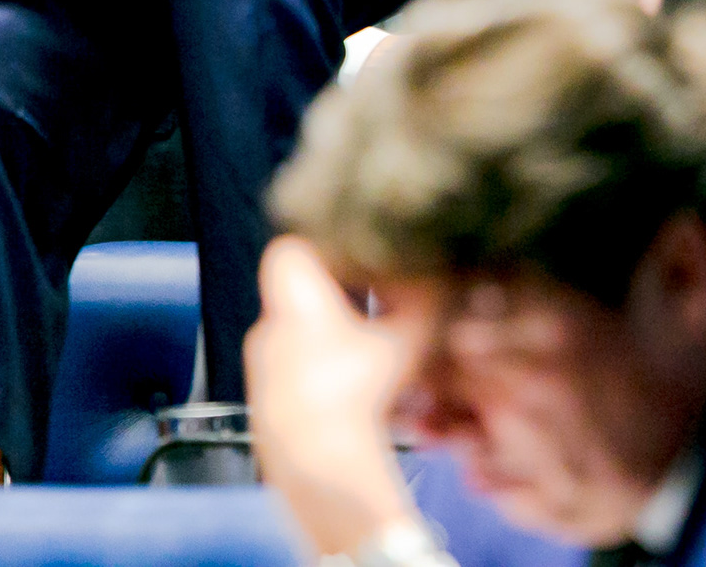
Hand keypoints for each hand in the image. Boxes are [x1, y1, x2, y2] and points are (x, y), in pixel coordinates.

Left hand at [245, 237, 419, 554]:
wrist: (319, 462)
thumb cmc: (360, 391)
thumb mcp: (411, 336)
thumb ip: (427, 299)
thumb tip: (442, 271)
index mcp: (295, 300)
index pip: (293, 247)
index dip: (328, 244)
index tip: (363, 255)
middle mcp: (269, 329)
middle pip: (301, 292)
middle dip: (343, 293)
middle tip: (383, 301)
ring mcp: (263, 368)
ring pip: (301, 333)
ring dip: (336, 334)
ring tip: (377, 349)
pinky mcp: (268, 402)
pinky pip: (297, 369)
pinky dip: (326, 368)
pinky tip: (360, 386)